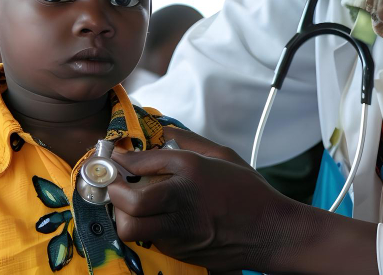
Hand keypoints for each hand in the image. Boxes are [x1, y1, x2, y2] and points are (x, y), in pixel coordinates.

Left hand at [107, 127, 295, 271]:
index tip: (111, 158)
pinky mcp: (180, 251)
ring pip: (132, 228)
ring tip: (132, 203)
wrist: (271, 232)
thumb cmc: (248, 191)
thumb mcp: (221, 155)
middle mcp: (183, 201)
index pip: (141, 163)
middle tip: (117, 185)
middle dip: (115, 193)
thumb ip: (187, 141)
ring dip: (125, 214)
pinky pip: (149, 238)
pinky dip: (145, 227)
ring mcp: (181, 231)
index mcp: (192, 171)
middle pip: (130, 204)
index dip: (118, 162)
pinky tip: (156, 218)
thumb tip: (159, 131)